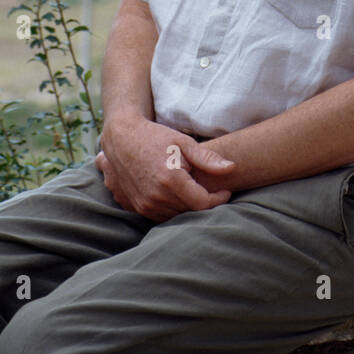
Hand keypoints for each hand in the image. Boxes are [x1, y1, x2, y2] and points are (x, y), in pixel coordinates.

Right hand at [97, 114, 234, 220]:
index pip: (203, 203)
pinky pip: (161, 216)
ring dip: (187, 206)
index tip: (225, 191)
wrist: (121, 139)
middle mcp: (156, 196)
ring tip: (192, 189)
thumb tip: (232, 168)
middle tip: (210, 188)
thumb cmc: (155, 137)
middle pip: (190, 211)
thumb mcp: (183, 142)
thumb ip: (208, 159)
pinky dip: (172, 208)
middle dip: (203, 202)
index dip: (218, 199)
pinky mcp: (136, 207)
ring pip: (176, 216)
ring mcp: (144, 204)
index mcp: (171, 179)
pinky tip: (175, 193)